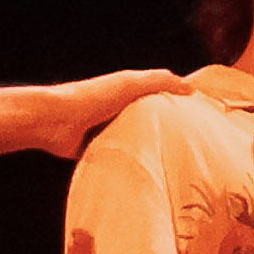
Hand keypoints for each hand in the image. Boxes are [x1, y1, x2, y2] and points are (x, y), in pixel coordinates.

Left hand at [36, 69, 185, 154]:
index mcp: (127, 90)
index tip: (198, 114)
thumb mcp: (130, 84)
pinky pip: (117, 155)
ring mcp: (105, 129)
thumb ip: (158, 82)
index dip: (175, 101)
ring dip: (146, 146)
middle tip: (190, 143)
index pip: (157, 94)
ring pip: (133, 138)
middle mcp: (117, 109)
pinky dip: (127, 160)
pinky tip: (143, 171)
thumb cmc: (92, 97)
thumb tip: (191, 87)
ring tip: (171, 161)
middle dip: (164, 128)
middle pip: (146, 118)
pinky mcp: (95, 148)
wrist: (55, 121)